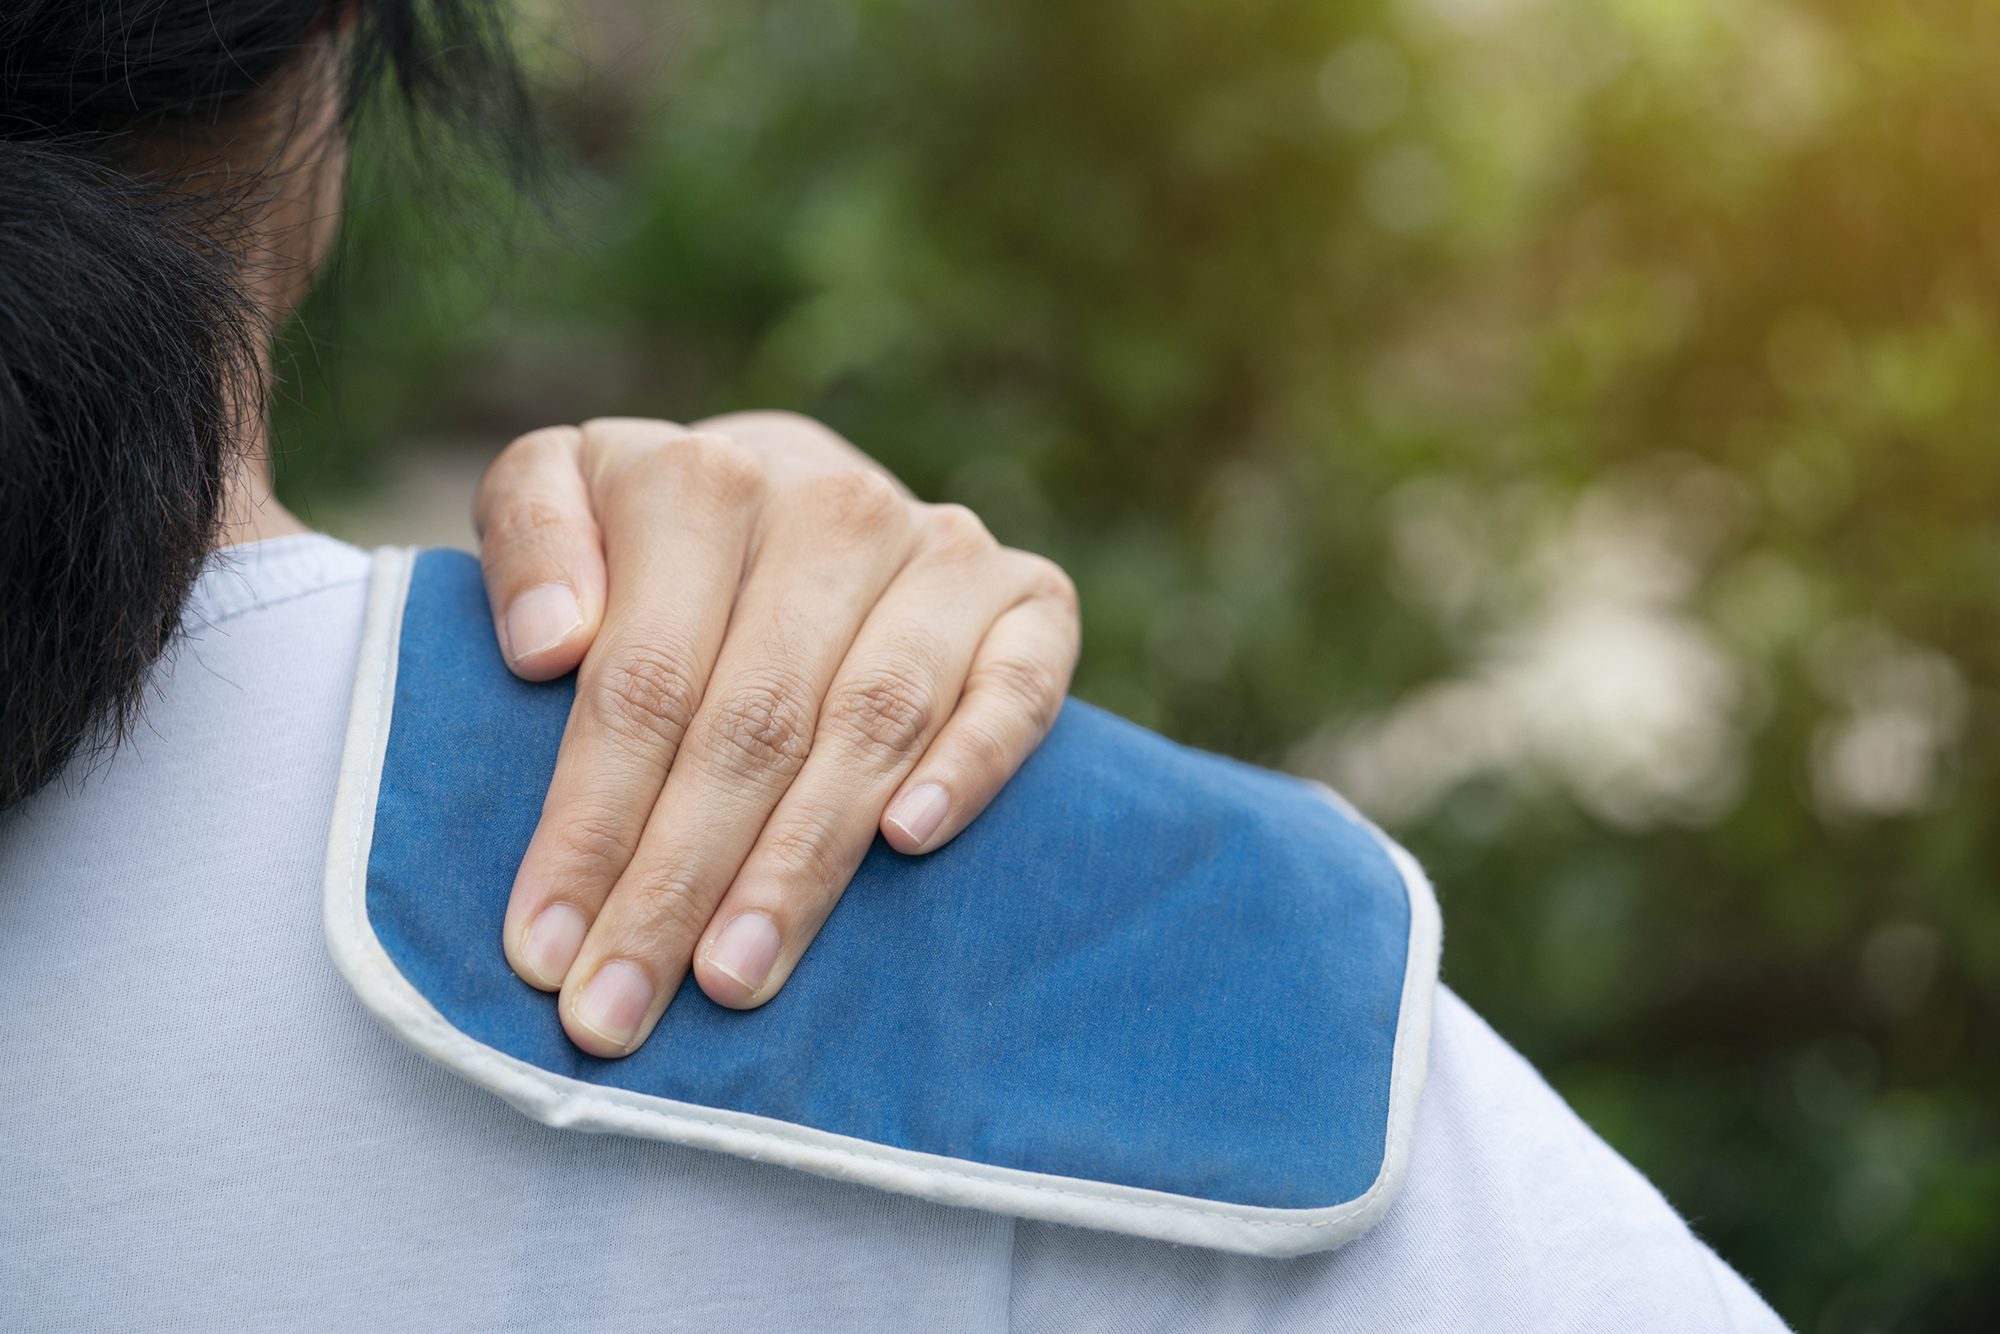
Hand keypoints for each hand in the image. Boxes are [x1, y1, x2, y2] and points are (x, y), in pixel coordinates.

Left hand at [471, 411, 1078, 1056]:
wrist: (795, 491)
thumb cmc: (652, 536)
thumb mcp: (557, 493)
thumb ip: (528, 537)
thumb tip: (548, 646)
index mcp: (702, 479)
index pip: (641, 680)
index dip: (591, 822)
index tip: (541, 951)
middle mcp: (832, 504)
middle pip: (752, 720)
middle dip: (678, 881)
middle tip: (620, 1012)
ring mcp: (941, 548)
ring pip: (872, 720)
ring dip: (803, 862)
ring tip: (735, 976)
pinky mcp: (1030, 596)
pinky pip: (1018, 688)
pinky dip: (970, 764)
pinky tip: (909, 842)